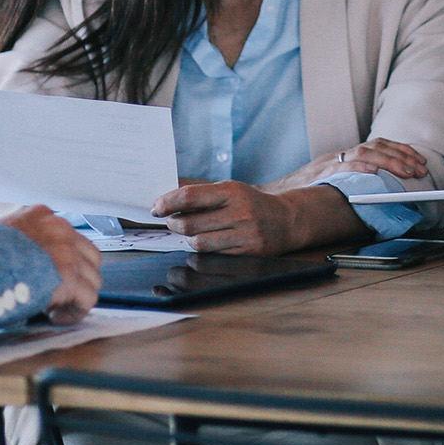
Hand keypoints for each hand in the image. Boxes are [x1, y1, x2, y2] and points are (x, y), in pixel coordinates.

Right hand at [0, 205, 101, 324]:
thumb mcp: (0, 238)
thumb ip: (21, 243)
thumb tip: (31, 266)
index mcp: (41, 216)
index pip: (69, 236)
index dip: (64, 261)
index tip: (50, 277)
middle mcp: (59, 228)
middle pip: (89, 256)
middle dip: (78, 278)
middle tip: (56, 294)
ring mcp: (66, 250)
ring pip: (92, 278)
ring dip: (77, 296)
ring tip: (54, 308)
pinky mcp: (68, 274)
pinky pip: (88, 298)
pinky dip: (75, 311)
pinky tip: (55, 316)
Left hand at [152, 181, 360, 254]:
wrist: (287, 220)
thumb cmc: (251, 203)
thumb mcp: (231, 190)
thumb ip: (203, 196)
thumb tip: (167, 202)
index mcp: (232, 191)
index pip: (190, 197)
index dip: (168, 203)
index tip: (156, 208)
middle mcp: (239, 212)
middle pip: (190, 224)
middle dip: (173, 224)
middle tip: (170, 222)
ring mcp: (245, 234)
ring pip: (199, 242)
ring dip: (188, 239)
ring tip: (190, 232)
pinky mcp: (248, 252)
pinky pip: (214, 254)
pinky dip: (204, 249)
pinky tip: (206, 242)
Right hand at [258, 139, 428, 192]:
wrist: (272, 197)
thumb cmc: (302, 194)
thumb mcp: (330, 183)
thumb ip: (351, 181)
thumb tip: (381, 189)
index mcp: (343, 156)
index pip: (377, 145)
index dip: (400, 150)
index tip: (418, 159)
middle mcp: (339, 155)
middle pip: (377, 146)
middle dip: (403, 155)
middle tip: (421, 167)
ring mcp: (330, 162)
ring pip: (367, 152)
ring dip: (391, 161)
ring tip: (408, 170)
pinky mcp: (321, 171)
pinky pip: (345, 165)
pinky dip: (363, 166)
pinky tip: (377, 171)